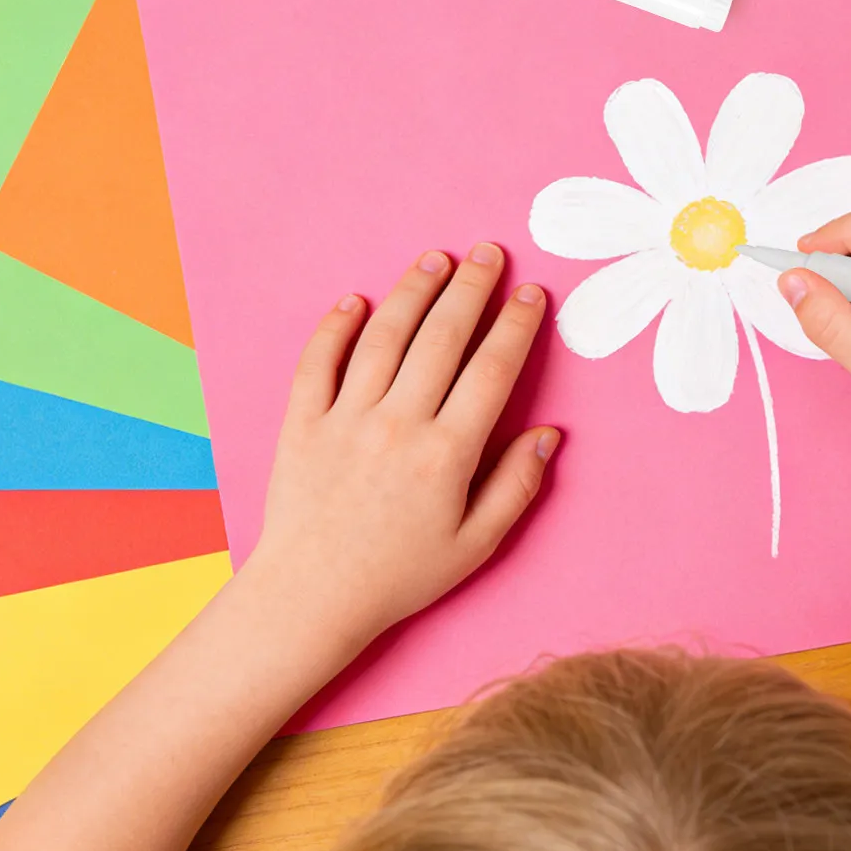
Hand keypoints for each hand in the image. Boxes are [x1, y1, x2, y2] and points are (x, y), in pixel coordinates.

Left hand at [245, 244, 556, 666]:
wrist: (311, 597)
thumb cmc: (399, 576)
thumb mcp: (475, 545)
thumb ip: (517, 486)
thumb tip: (548, 433)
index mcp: (447, 454)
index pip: (492, 370)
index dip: (516, 325)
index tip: (532, 293)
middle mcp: (398, 425)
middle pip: (442, 338)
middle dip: (471, 289)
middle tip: (488, 252)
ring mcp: (346, 419)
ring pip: (384, 338)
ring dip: (412, 292)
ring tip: (434, 260)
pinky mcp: (302, 423)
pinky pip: (318, 361)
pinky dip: (335, 326)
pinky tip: (357, 300)